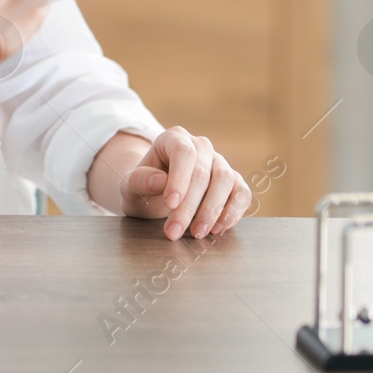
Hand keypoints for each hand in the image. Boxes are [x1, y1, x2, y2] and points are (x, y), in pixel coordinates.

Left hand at [118, 127, 251, 239]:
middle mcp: (201, 146)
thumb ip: (139, 180)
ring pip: (226, 181)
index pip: (183, 153)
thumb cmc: (143, 186)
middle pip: (203, 172)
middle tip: (175, 231)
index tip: (170, 204)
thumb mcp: (130, 184)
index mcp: (174, 138)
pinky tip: (217, 229)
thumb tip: (160, 181)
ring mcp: (219, 162)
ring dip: (213, 211)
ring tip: (197, 233)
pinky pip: (242, 193)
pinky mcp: (234, 181)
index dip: (179, 179)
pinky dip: (233, 212)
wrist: (155, 195)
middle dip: (190, 206)